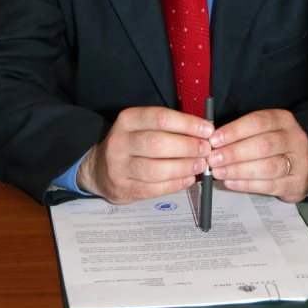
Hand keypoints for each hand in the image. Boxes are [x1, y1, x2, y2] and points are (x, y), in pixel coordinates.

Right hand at [76, 107, 212, 203]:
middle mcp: (120, 141)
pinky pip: (153, 189)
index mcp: (128, 120)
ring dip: (183, 167)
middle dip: (187, 147)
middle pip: (157, 143)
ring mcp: (119, 167)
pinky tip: (188, 179)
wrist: (100, 169)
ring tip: (201, 165)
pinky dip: (175, 184)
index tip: (207, 130)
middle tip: (206, 150)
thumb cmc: (132, 144)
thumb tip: (203, 133)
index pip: (160, 118)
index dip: (187, 124)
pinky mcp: (123, 189)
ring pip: (155, 169)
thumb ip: (170, 128)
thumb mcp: (144, 127)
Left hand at [207, 109, 307, 201]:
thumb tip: (212, 141)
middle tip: (213, 159)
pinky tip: (230, 182)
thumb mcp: (263, 131)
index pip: (257, 122)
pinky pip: (268, 185)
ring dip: (238, 170)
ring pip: (267, 167)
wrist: (304, 168)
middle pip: (263, 145)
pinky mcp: (296, 184)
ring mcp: (298, 162)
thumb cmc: (275, 146)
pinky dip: (246, 184)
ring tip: (218, 172)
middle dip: (234, 153)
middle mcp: (294, 138)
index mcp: (283, 120)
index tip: (214, 140)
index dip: (234, 131)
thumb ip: (241, 133)